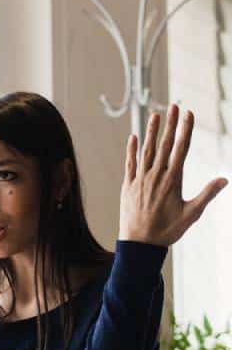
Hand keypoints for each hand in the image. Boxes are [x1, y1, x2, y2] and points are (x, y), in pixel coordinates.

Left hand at [119, 105, 227, 246]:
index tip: (188, 114)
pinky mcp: (127, 186)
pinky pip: (129, 164)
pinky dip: (132, 150)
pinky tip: (134, 137)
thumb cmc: (167, 230)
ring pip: (146, 151)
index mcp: (172, 180)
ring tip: (155, 115)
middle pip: (164, 145)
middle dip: (170, 124)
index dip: (185, 130)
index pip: (180, 149)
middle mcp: (155, 176)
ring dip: (151, 132)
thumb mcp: (191, 214)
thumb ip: (207, 194)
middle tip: (174, 105)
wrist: (139, 243)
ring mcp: (139, 180)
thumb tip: (225, 179)